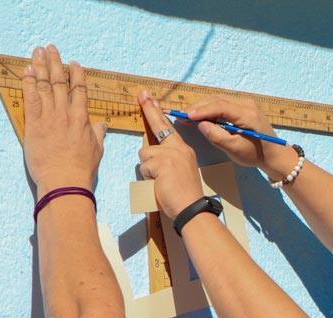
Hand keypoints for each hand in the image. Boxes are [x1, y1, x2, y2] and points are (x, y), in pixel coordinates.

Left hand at [21, 45, 105, 196]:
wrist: (65, 181)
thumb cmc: (81, 169)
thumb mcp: (96, 150)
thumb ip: (98, 133)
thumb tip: (103, 125)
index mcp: (82, 118)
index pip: (80, 90)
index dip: (77, 75)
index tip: (74, 63)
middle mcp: (66, 113)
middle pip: (60, 82)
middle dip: (56, 63)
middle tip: (51, 48)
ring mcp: (49, 116)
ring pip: (45, 85)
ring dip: (41, 66)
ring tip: (37, 51)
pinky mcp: (34, 123)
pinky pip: (31, 97)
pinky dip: (29, 82)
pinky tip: (28, 70)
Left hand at [136, 91, 205, 218]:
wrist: (190, 208)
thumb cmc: (183, 195)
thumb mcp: (177, 172)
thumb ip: (165, 161)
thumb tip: (148, 157)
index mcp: (183, 150)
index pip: (167, 127)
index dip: (157, 112)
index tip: (149, 98)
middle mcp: (179, 148)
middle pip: (158, 127)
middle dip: (149, 109)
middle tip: (142, 94)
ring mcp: (172, 154)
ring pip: (145, 154)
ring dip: (147, 169)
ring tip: (159, 181)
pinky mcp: (163, 163)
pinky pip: (144, 166)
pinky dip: (147, 177)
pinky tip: (159, 184)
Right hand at [185, 97, 298, 179]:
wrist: (274, 155)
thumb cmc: (256, 155)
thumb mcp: (235, 150)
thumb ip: (217, 137)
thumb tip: (201, 125)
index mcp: (247, 114)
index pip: (220, 106)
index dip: (201, 110)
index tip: (186, 115)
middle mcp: (247, 104)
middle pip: (217, 99)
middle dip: (198, 107)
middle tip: (181, 115)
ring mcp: (246, 104)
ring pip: (219, 99)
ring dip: (202, 107)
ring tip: (187, 116)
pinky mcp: (244, 107)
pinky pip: (223, 103)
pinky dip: (210, 108)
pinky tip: (200, 115)